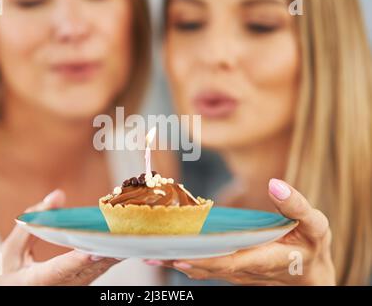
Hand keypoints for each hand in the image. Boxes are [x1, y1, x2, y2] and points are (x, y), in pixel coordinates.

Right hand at [0, 190, 118, 285]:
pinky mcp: (83, 284)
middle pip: (88, 269)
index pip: (60, 270)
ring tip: (129, 230)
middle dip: (107, 250)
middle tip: (123, 232)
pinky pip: (100, 268)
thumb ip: (31, 222)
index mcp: (38, 281)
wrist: (12, 295)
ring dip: (114, 251)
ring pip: (99, 269)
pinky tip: (122, 237)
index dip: (78, 260)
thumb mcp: (10, 251)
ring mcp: (75, 287)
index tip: (94, 250)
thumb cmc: (7, 276)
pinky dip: (111, 253)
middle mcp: (61, 287)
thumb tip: (57, 195)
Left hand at [146, 179, 335, 284]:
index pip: (231, 260)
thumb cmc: (312, 247)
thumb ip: (296, 206)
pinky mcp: (230, 269)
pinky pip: (204, 266)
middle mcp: (245, 268)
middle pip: (207, 266)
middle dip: (178, 259)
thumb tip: (275, 183)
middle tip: (149, 250)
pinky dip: (183, 260)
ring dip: (174, 261)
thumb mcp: (315, 225)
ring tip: (145, 251)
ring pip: (201, 268)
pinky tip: (162, 253)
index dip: (206, 259)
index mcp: (265, 257)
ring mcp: (235, 272)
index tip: (181, 254)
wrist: (311, 276)